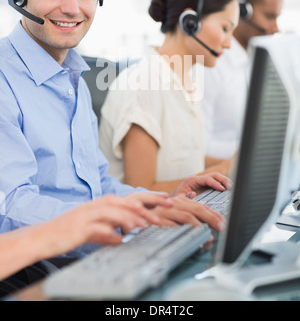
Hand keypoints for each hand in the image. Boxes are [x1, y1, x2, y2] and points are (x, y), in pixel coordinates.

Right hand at [39, 192, 171, 257]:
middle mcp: (93, 206)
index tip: (163, 200)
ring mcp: (86, 215)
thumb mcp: (89, 231)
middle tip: (162, 211)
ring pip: (112, 211)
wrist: (41, 237)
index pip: (125, 199)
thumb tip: (118, 237)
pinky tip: (119, 237)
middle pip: (123, 201)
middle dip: (144, 205)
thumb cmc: (65, 234)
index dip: (145, 198)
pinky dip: (110, 231)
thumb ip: (104, 232)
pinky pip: (97, 227)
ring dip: (130, 217)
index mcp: (97, 205)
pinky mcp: (79, 227)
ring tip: (145, 225)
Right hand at [150, 194, 224, 231]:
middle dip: (212, 218)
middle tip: (222, 227)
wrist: (136, 216)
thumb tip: (204, 224)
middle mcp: (175, 202)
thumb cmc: (158, 218)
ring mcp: (167, 210)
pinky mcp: (160, 219)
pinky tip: (193, 236)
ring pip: (188, 215)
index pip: (201, 206)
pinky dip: (186, 231)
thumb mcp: (175, 213)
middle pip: (197, 209)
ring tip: (209, 236)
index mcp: (181, 200)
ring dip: (201, 226)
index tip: (223, 222)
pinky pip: (175, 225)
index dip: (214, 214)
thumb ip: (188, 214)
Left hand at [171, 172, 230, 198]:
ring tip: (232, 188)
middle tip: (230, 187)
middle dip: (223, 180)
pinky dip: (222, 185)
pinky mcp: (204, 187)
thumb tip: (194, 194)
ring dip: (224, 181)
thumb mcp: (178, 199)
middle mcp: (197, 180)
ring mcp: (201, 183)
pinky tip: (228, 191)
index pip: (207, 179)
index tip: (223, 189)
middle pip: (213, 175)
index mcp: (191, 181)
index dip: (215, 184)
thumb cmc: (174, 201)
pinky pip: (215, 184)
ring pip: (216, 178)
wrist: (170, 202)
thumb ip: (186, 197)